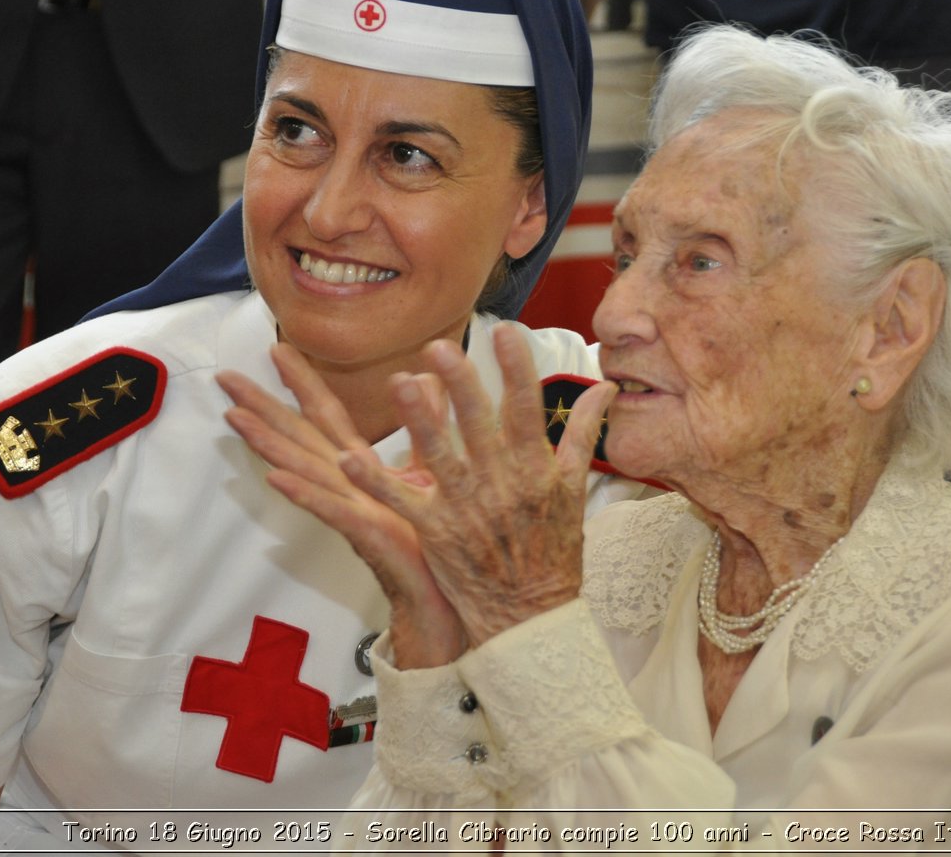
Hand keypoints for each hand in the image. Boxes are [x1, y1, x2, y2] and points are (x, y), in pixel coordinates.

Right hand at [218, 345, 462, 667]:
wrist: (449, 595)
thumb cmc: (438, 540)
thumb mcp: (435, 470)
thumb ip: (428, 423)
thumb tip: (425, 378)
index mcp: (362, 469)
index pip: (326, 415)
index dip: (302, 382)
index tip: (277, 347)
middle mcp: (347, 486)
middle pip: (298, 436)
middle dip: (262, 405)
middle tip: (226, 374)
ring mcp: (351, 510)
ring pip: (301, 468)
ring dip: (267, 442)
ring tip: (235, 416)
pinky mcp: (366, 534)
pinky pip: (328, 509)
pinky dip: (301, 492)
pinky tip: (275, 476)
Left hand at [338, 324, 614, 645]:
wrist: (533, 617)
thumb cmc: (555, 551)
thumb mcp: (574, 489)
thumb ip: (581, 432)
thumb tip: (604, 386)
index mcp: (535, 469)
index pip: (527, 411)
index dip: (517, 371)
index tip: (506, 333)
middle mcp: (501, 485)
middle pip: (479, 426)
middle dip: (462, 387)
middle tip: (441, 348)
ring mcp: (466, 509)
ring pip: (440, 456)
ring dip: (419, 422)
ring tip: (401, 384)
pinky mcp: (436, 533)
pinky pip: (401, 503)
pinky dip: (374, 481)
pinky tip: (346, 457)